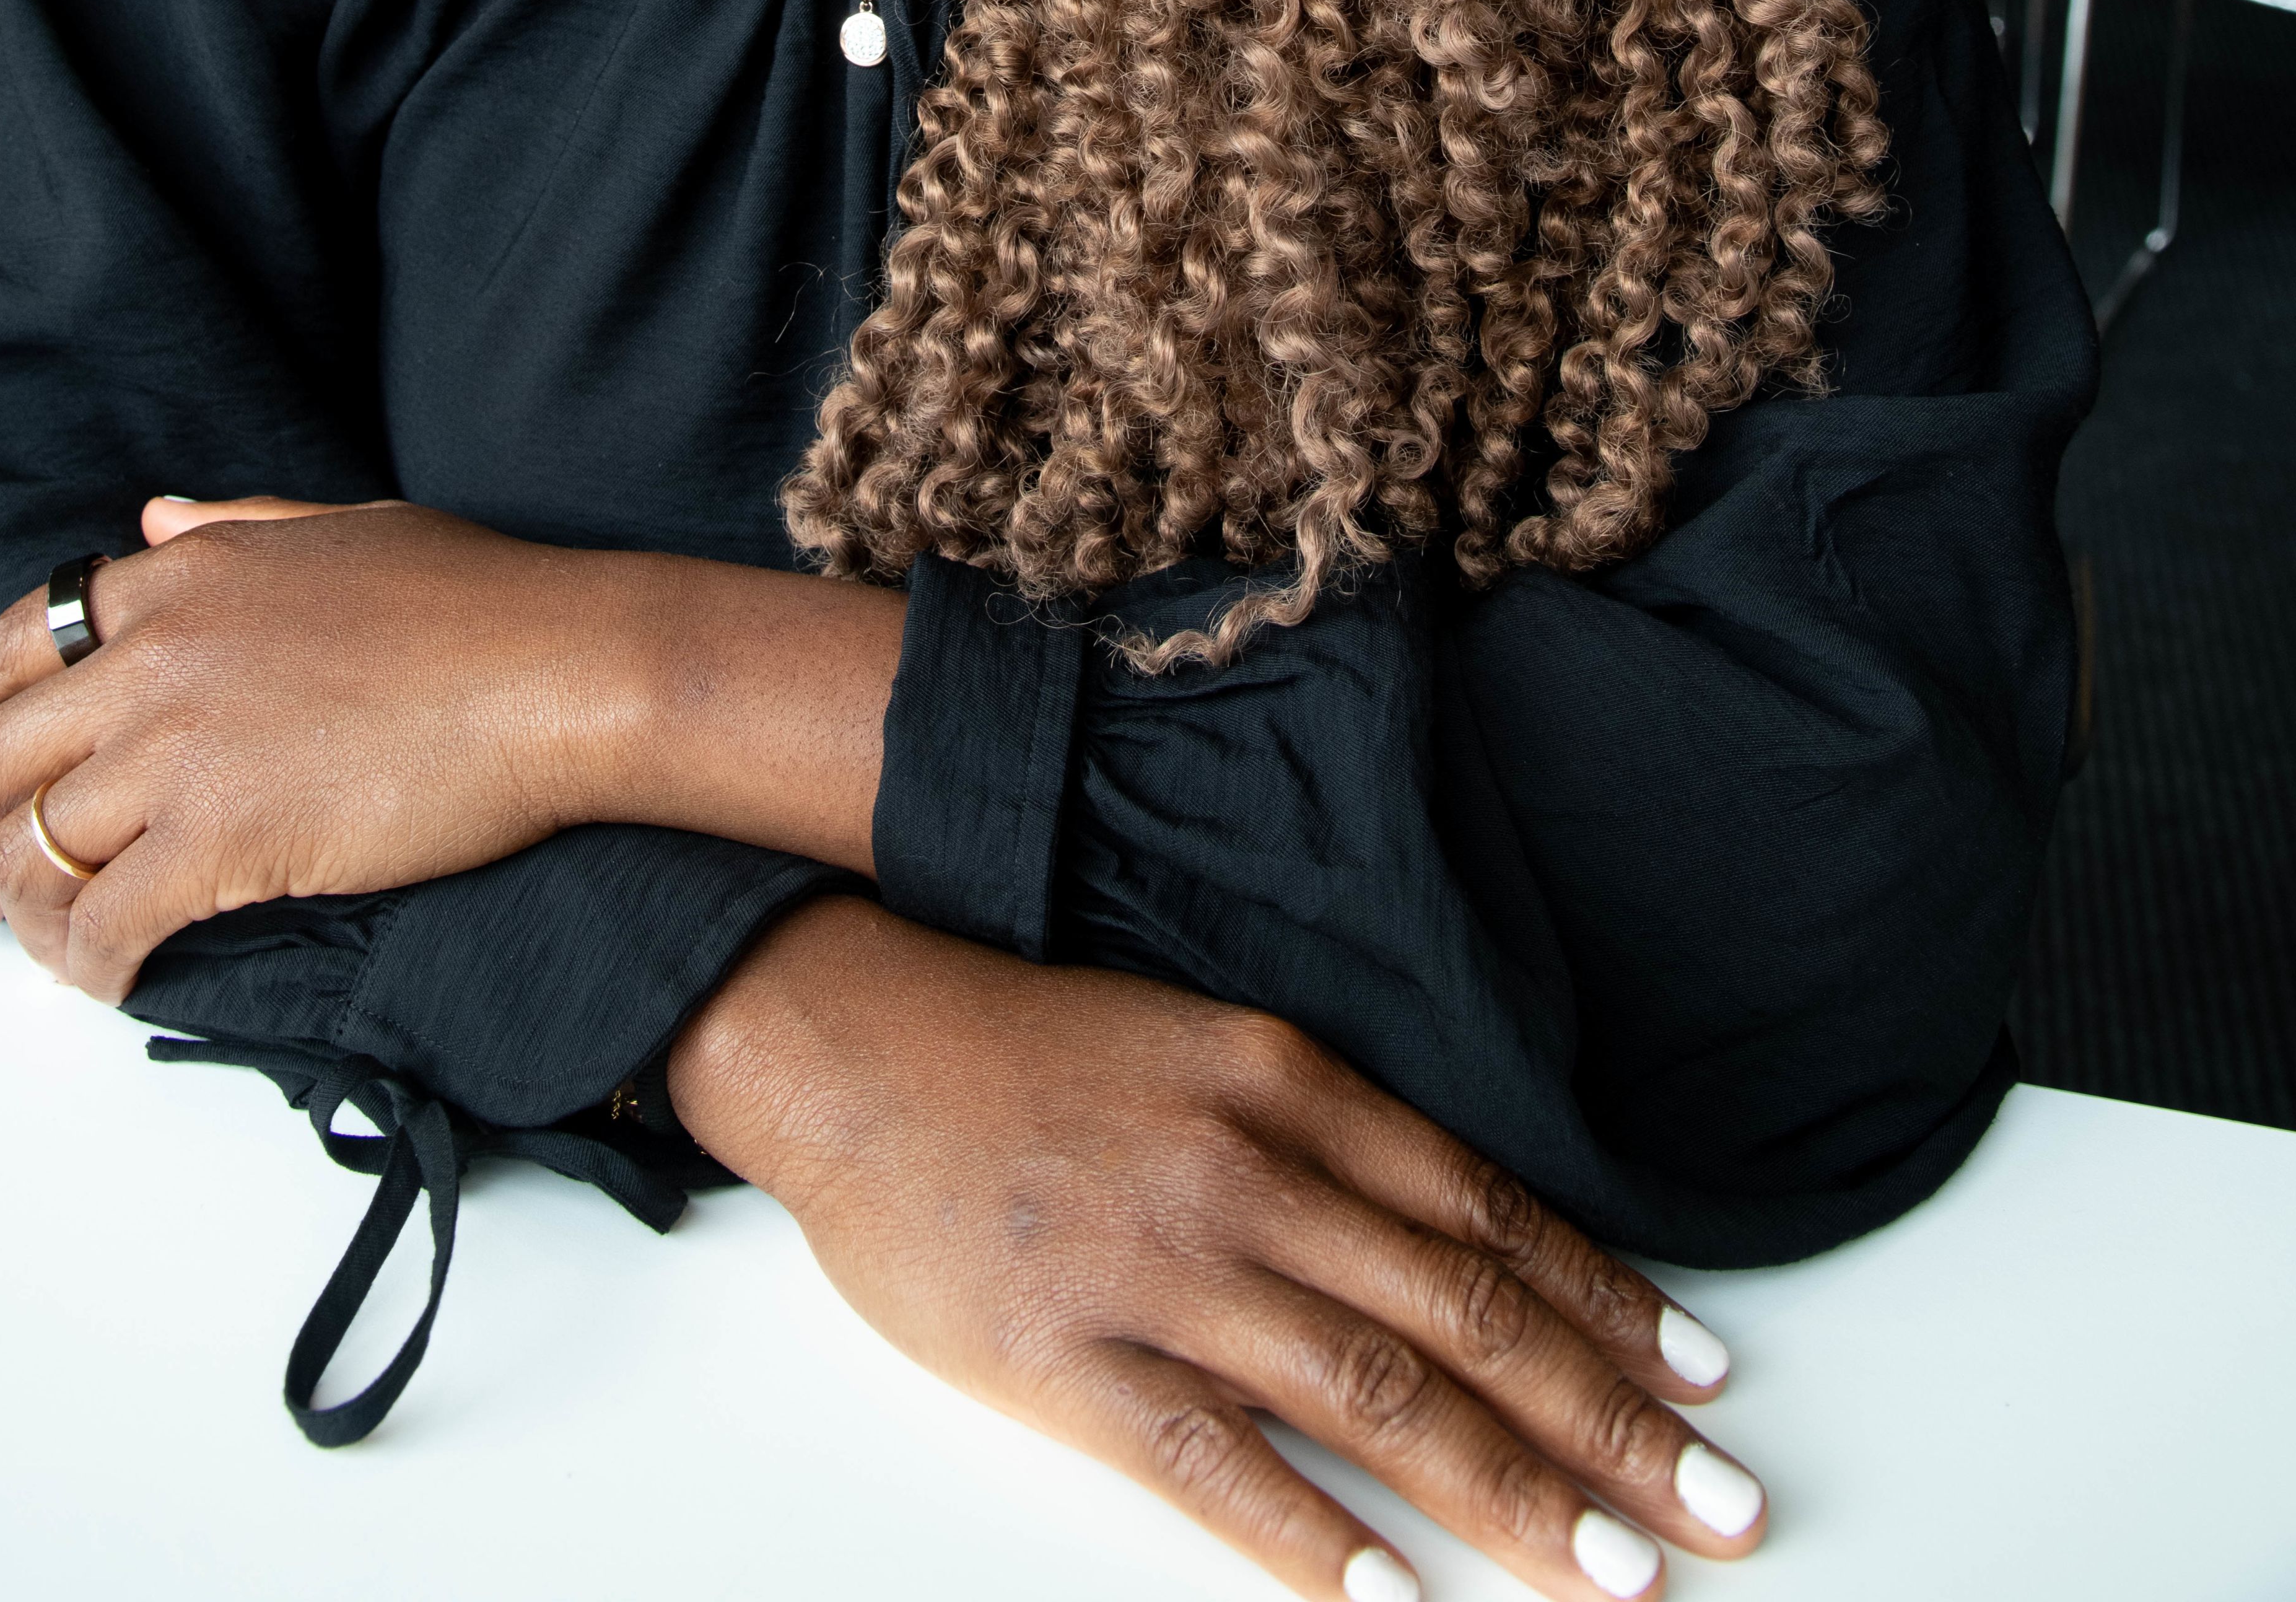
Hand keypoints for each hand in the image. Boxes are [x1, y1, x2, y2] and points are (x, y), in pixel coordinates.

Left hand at [0, 499, 621, 999]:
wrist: (562, 669)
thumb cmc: (479, 601)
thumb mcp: (345, 528)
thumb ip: (236, 526)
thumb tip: (153, 524)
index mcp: (185, 574)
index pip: (19, 642)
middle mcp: (158, 653)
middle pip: (0, 755)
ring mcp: (183, 747)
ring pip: (38, 846)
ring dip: (21, 911)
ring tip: (35, 947)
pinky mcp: (223, 838)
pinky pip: (107, 920)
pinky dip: (84, 964)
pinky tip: (103, 980)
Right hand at [670, 902, 1762, 1601]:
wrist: (855, 1032)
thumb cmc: (1036, 1051)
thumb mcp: (1209, 1052)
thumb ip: (1330, 1142)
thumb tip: (1469, 1243)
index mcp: (1288, 1085)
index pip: (1487, 1213)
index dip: (1605, 1302)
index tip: (1705, 1378)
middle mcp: (1247, 1173)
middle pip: (1464, 1316)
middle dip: (1610, 1423)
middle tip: (1721, 1510)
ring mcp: (1160, 1272)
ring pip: (1374, 1396)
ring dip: (1511, 1495)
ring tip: (1616, 1572)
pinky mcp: (1067, 1360)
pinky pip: (1215, 1467)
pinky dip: (1314, 1541)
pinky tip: (1395, 1599)